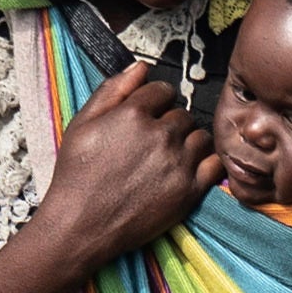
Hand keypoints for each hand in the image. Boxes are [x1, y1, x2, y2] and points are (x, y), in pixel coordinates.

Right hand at [32, 68, 222, 274]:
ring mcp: (179, 163)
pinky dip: (206, 163)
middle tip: (151, 143)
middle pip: (182, 114)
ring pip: (200, 136)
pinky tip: (187, 169)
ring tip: (167, 157)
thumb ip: (112, 90)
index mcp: (134, 113)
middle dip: (170, 122)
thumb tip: (140, 67)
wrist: (81, 225)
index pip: (163, 90)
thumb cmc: (77, 174)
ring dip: (188, 142)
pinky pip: (215, 164)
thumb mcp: (82, 123)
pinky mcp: (190, 191)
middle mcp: (161, 134)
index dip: (154, 102)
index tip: (146, 116)